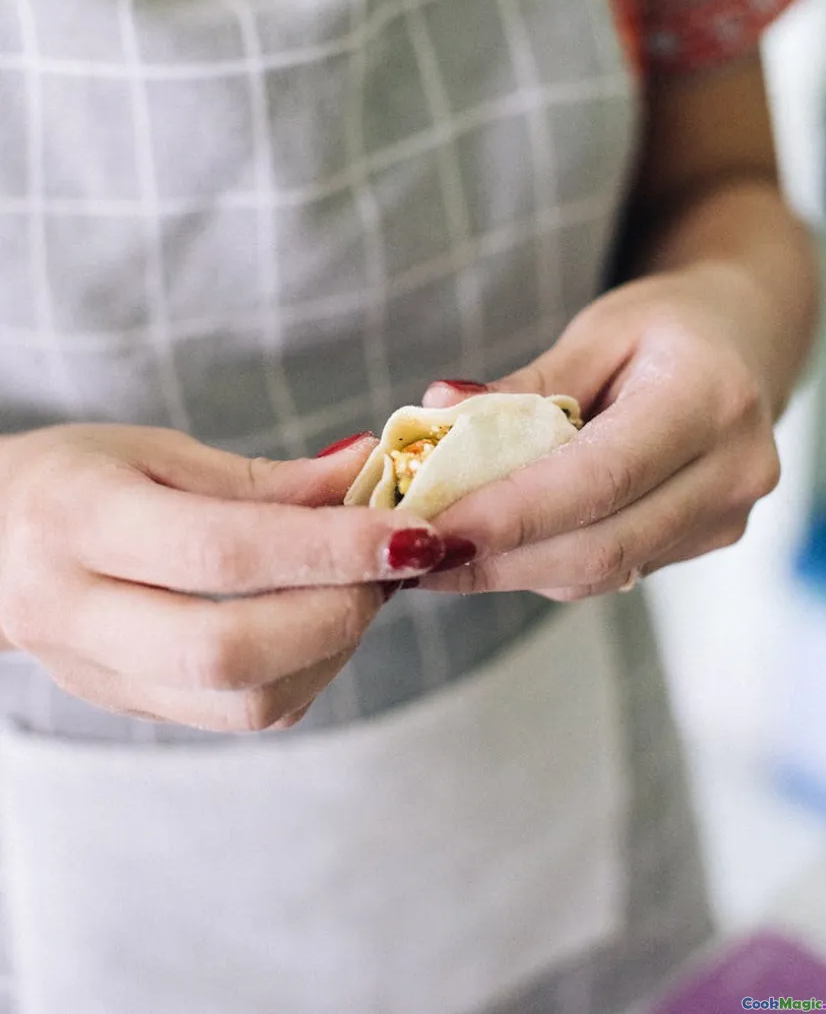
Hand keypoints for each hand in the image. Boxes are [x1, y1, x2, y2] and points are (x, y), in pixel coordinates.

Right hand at [0, 425, 447, 730]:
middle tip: (396, 562)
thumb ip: (260, 479)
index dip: (328, 546)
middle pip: (228, 652)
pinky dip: (306, 671)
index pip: (220, 551)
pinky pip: (240, 715)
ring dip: (334, 649)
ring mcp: (103, 676)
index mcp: (80, 523)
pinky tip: (321, 619)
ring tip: (363, 586)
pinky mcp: (132, 708)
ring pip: (244, 703)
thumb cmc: (71, 480)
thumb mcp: (151, 452)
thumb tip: (364, 476)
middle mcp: (79, 612)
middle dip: (340, 611)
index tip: (411, 531)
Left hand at [420, 265, 781, 599]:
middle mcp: (731, 471)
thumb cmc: (667, 325)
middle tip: (413, 552)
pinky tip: (490, 546)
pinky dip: (544, 563)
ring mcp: (725, 518)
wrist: (744, 343)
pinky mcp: (704, 543)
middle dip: (497, 558)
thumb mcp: (598, 331)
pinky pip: (613, 569)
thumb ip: (524, 384)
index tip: (433, 525)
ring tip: (434, 552)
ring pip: (602, 570)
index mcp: (708, 400)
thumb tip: (437, 411)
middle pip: (601, 545)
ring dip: (510, 568)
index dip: (512, 512)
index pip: (601, 476)